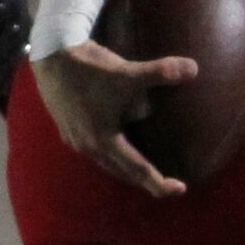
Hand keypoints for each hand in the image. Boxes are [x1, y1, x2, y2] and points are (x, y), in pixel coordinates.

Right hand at [31, 40, 197, 200]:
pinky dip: (112, 152)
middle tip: (166, 182)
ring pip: (106, 162)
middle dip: (144, 179)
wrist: (51, 55)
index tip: (180, 188)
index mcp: (103, 141)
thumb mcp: (128, 73)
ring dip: (126, 167)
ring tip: (144, 167)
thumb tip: (193, 69)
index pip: (138, 169)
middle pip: (121, 172)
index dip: (159, 182)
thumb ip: (161, 73)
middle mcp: (87, 147)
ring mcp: (74, 138)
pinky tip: (118, 141)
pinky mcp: (68, 127)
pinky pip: (95, 149)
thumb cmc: (89, 70)